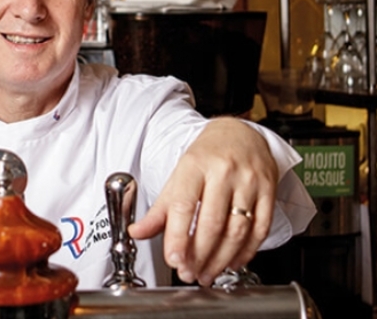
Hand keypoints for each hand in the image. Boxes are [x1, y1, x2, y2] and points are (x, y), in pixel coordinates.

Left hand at [128, 118, 277, 285]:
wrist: (239, 133)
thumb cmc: (206, 157)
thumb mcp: (178, 177)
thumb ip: (159, 210)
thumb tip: (137, 232)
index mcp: (195, 165)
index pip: (184, 206)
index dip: (178, 237)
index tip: (173, 259)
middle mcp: (224, 171)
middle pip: (212, 222)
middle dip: (199, 255)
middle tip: (189, 273)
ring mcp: (249, 181)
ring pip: (237, 230)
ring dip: (221, 259)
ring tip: (207, 273)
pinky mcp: (269, 190)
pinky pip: (260, 228)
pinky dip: (246, 252)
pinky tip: (232, 262)